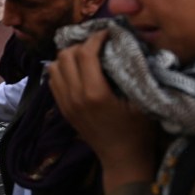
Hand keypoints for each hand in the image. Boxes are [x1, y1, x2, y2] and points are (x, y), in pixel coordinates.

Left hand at [47, 31, 158, 192]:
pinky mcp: (62, 110)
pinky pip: (52, 81)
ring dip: (68, 56)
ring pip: (55, 66)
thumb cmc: (138, 131)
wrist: (122, 159)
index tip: (108, 34)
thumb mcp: (142, 100)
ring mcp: (65, 104)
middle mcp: (75, 96)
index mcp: (95, 93)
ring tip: (85, 55)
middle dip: (81, 44)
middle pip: (66, 55)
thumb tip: (126, 46)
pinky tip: (77, 70)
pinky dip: (61, 70)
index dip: (96, 38)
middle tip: (97, 43)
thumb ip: (131, 73)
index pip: (86, 53)